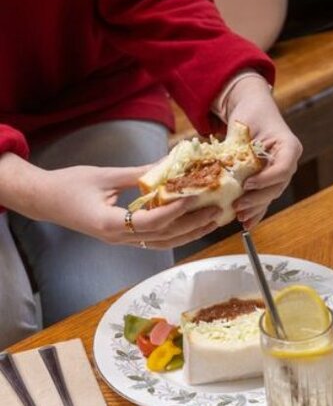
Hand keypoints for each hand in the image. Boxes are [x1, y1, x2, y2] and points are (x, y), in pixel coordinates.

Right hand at [41, 164, 220, 248]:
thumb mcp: (105, 175)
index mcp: (110, 224)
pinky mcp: (124, 237)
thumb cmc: (68, 185)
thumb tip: (169, 163)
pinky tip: (193, 222)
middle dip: (193, 225)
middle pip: (164, 236)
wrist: (44, 200)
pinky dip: (177, 231)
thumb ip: (138, 173)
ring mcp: (122, 240)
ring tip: (212, 219)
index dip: (174, 212)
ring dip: (190, 232)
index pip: (150, 223)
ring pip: (163, 242)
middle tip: (216, 211)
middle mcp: (118, 237)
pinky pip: (156, 238)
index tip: (194, 199)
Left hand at [225, 76, 302, 228]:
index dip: (266, 179)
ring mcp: (280, 172)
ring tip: (241, 217)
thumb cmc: (250, 113)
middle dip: (258, 199)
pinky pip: (265, 197)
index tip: (248, 184)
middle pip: (277, 186)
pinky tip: (247, 223)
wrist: (253, 109)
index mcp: (289, 147)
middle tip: (239, 206)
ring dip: (256, 208)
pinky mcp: (269, 179)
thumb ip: (240, 148)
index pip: (283, 169)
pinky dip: (257, 210)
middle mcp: (288, 162)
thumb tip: (222, 172)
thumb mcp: (245, 125)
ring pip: (271, 195)